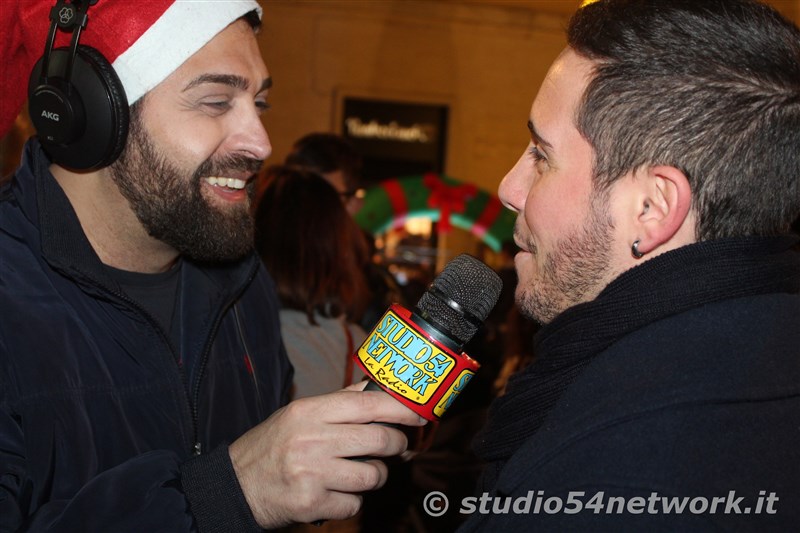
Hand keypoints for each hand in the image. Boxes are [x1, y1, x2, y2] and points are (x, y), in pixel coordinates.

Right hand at [229, 382, 426, 527]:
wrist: (234, 485)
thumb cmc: (271, 447)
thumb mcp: (297, 415)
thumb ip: (337, 403)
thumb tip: (374, 390)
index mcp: (309, 411)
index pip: (367, 404)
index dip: (400, 409)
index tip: (418, 415)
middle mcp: (311, 439)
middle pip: (378, 439)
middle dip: (396, 445)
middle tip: (396, 447)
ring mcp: (312, 473)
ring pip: (373, 474)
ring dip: (375, 476)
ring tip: (358, 473)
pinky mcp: (311, 504)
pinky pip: (355, 504)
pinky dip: (352, 501)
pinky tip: (335, 493)